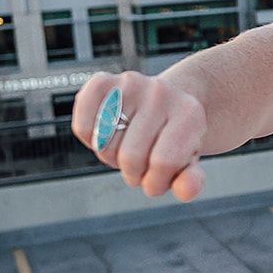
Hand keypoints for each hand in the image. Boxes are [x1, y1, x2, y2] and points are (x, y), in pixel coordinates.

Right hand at [71, 71, 207, 200]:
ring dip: (112, 158)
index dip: (155, 182)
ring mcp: (131, 83)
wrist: (168, 103)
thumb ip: (190, 181)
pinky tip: (109, 135)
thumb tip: (186, 191)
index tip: (158, 179)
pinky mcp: (102, 81)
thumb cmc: (175, 139)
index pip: (163, 162)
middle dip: (133, 173)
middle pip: (130, 157)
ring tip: (128, 146)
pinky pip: (82, 126)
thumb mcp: (188, 163)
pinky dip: (90, 142)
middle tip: (142, 163)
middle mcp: (161, 93)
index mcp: (189, 114)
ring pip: (104, 145)